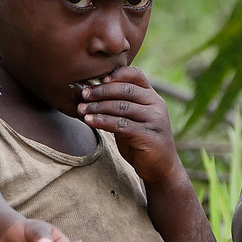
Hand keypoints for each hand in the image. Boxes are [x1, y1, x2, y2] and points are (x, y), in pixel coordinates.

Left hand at [78, 67, 186, 184]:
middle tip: (83, 95)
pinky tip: (89, 121)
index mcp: (152, 97)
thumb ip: (116, 105)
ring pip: (122, 107)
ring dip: (98, 107)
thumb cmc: (140, 141)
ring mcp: (155, 120)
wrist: (160, 167)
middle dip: (101, 91)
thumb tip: (86, 91)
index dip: (117, 74)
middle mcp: (156, 105)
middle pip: (126, 90)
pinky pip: (122, 125)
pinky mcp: (149, 136)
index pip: (136, 76)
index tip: (97, 78)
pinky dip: (103, 121)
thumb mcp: (130, 119)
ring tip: (81, 109)